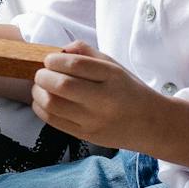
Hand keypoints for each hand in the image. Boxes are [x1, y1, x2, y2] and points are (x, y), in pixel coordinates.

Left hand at [29, 41, 151, 149]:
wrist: (150, 124)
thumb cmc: (128, 90)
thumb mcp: (114, 66)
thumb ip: (86, 53)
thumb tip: (60, 51)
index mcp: (112, 77)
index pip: (76, 65)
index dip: (54, 60)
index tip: (49, 60)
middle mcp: (104, 99)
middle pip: (62, 85)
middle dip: (42, 76)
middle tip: (41, 74)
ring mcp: (94, 120)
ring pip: (53, 105)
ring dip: (38, 93)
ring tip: (40, 87)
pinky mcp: (86, 136)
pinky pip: (54, 122)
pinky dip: (41, 109)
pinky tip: (43, 102)